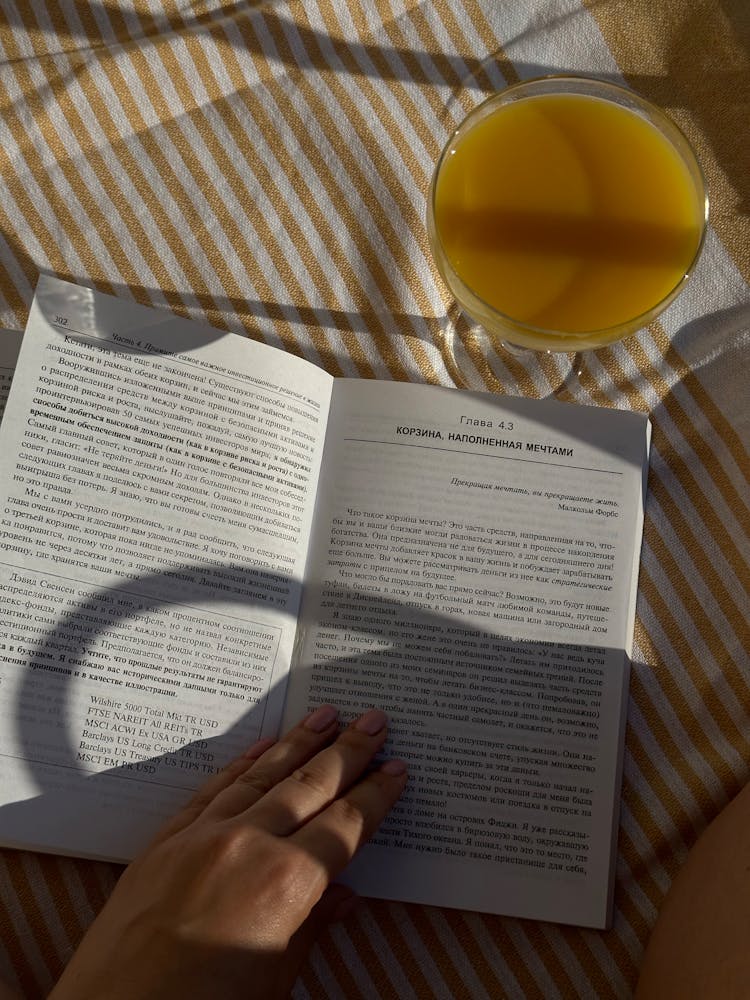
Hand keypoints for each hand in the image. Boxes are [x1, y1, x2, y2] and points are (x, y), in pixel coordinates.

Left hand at [50, 706, 406, 999]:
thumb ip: (313, 926)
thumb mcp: (274, 981)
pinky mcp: (166, 840)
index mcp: (287, 883)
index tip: (396, 768)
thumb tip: (344, 894)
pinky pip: (213, 788)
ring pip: (263, 775)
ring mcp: (203, 836)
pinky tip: (262, 746)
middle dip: (348, 751)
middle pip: (311, 785)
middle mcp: (249, 844)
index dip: (376, 794)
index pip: (346, 824)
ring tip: (326, 715)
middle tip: (374, 720)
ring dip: (299, 742)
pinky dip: (242, 764)